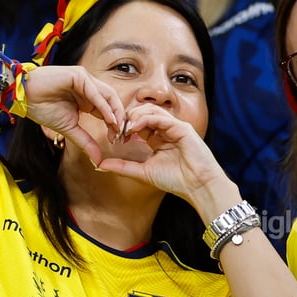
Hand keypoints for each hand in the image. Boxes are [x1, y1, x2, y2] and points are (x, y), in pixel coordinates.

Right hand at [22, 65, 124, 164]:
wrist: (23, 97)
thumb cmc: (42, 109)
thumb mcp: (69, 129)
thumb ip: (85, 142)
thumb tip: (98, 161)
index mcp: (89, 99)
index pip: (109, 110)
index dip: (116, 125)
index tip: (118, 141)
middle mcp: (90, 87)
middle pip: (113, 102)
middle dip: (120, 119)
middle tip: (122, 136)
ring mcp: (86, 80)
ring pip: (108, 96)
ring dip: (116, 113)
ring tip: (118, 129)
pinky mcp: (80, 75)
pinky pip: (96, 93)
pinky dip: (105, 107)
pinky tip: (110, 120)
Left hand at [96, 104, 227, 201]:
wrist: (197, 186)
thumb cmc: (175, 180)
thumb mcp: (142, 172)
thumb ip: (122, 166)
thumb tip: (100, 164)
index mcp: (158, 138)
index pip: (138, 123)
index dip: (125, 127)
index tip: (115, 137)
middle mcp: (166, 130)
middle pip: (143, 113)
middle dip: (128, 119)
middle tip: (117, 130)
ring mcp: (175, 127)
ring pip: (151, 111)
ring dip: (135, 117)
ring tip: (125, 128)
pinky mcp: (182, 128)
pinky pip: (161, 117)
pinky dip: (146, 120)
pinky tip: (135, 128)